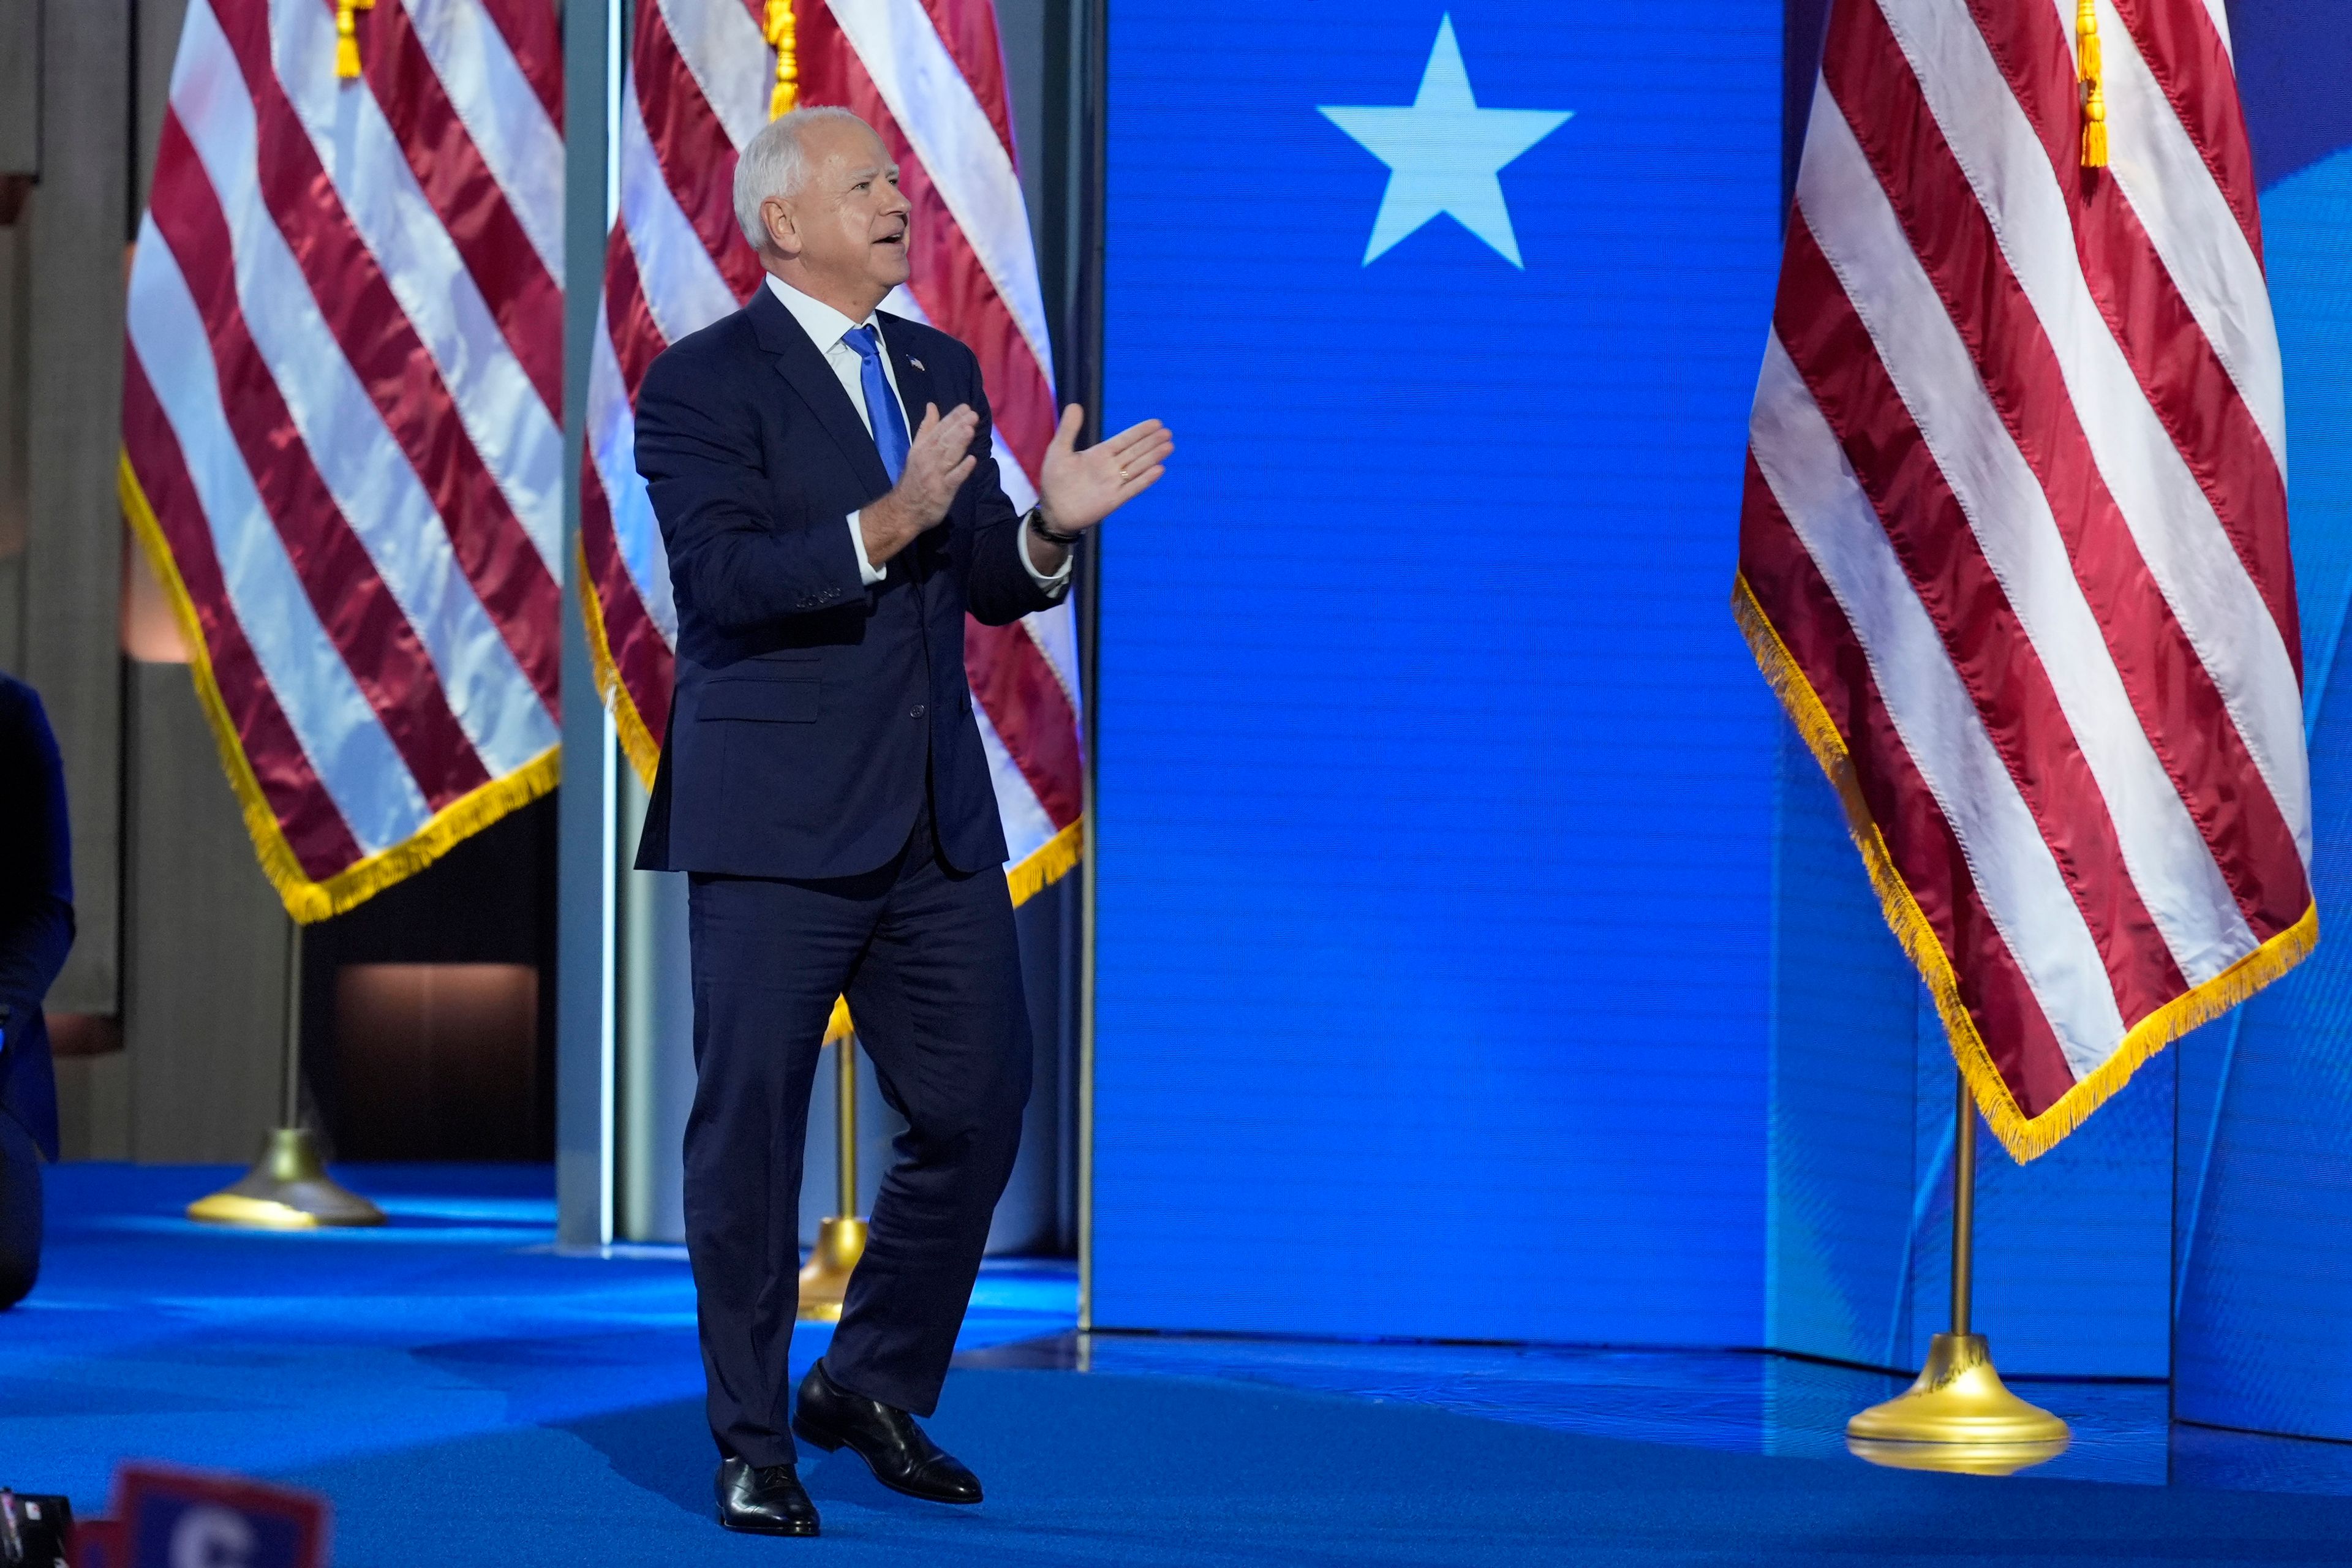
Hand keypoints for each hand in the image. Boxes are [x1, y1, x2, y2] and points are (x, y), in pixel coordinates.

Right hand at [861, 402, 978, 564]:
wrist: (904, 508)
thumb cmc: (915, 478)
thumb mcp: (917, 449)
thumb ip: (926, 428)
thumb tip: (932, 406)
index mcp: (922, 448)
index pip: (939, 430)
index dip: (952, 418)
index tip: (965, 407)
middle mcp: (928, 459)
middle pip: (944, 441)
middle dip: (958, 427)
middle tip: (972, 415)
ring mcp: (935, 475)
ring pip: (949, 456)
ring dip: (959, 443)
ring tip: (970, 429)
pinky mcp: (942, 491)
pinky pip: (953, 479)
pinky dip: (962, 469)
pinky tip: (972, 460)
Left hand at [1036, 407, 1173, 535]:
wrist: (1053, 511)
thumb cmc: (1054, 480)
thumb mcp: (1059, 450)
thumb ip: (1069, 429)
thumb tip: (1075, 405)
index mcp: (1100, 454)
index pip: (1125, 440)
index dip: (1140, 431)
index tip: (1156, 422)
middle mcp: (1110, 467)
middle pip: (1136, 452)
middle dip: (1151, 442)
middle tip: (1168, 432)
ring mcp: (1114, 483)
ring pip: (1138, 467)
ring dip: (1153, 457)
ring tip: (1169, 446)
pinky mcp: (1114, 499)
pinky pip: (1133, 488)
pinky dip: (1145, 480)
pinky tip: (1159, 469)